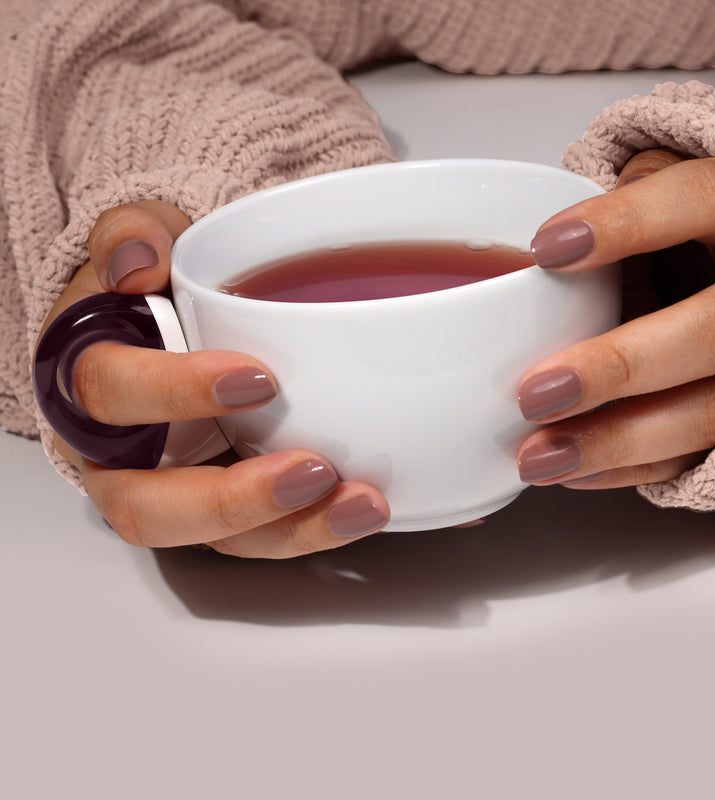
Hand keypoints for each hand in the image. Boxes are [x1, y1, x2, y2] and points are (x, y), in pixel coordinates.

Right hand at [39, 201, 389, 556]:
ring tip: (361, 503)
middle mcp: (120, 455)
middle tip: (312, 470)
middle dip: (232, 500)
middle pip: (148, 506)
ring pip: (212, 539)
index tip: (259, 379)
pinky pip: (258, 537)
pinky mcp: (224, 508)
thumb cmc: (151, 294)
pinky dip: (311, 528)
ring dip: (290, 530)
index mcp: (91, 385)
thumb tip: (139, 261)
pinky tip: (362, 506)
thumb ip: (132, 235)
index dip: (177, 391)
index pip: (112, 393)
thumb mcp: (139, 243)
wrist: (163, 330)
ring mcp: (173, 491)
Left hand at [516, 150, 714, 488]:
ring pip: (713, 410)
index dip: (631, 223)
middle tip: (536, 390)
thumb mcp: (678, 189)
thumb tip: (543, 238)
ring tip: (539, 454)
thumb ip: (631, 194)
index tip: (546, 248)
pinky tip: (571, 473)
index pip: (707, 201)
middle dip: (621, 365)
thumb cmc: (705, 232)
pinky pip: (701, 457)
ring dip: (617, 439)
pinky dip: (632, 468)